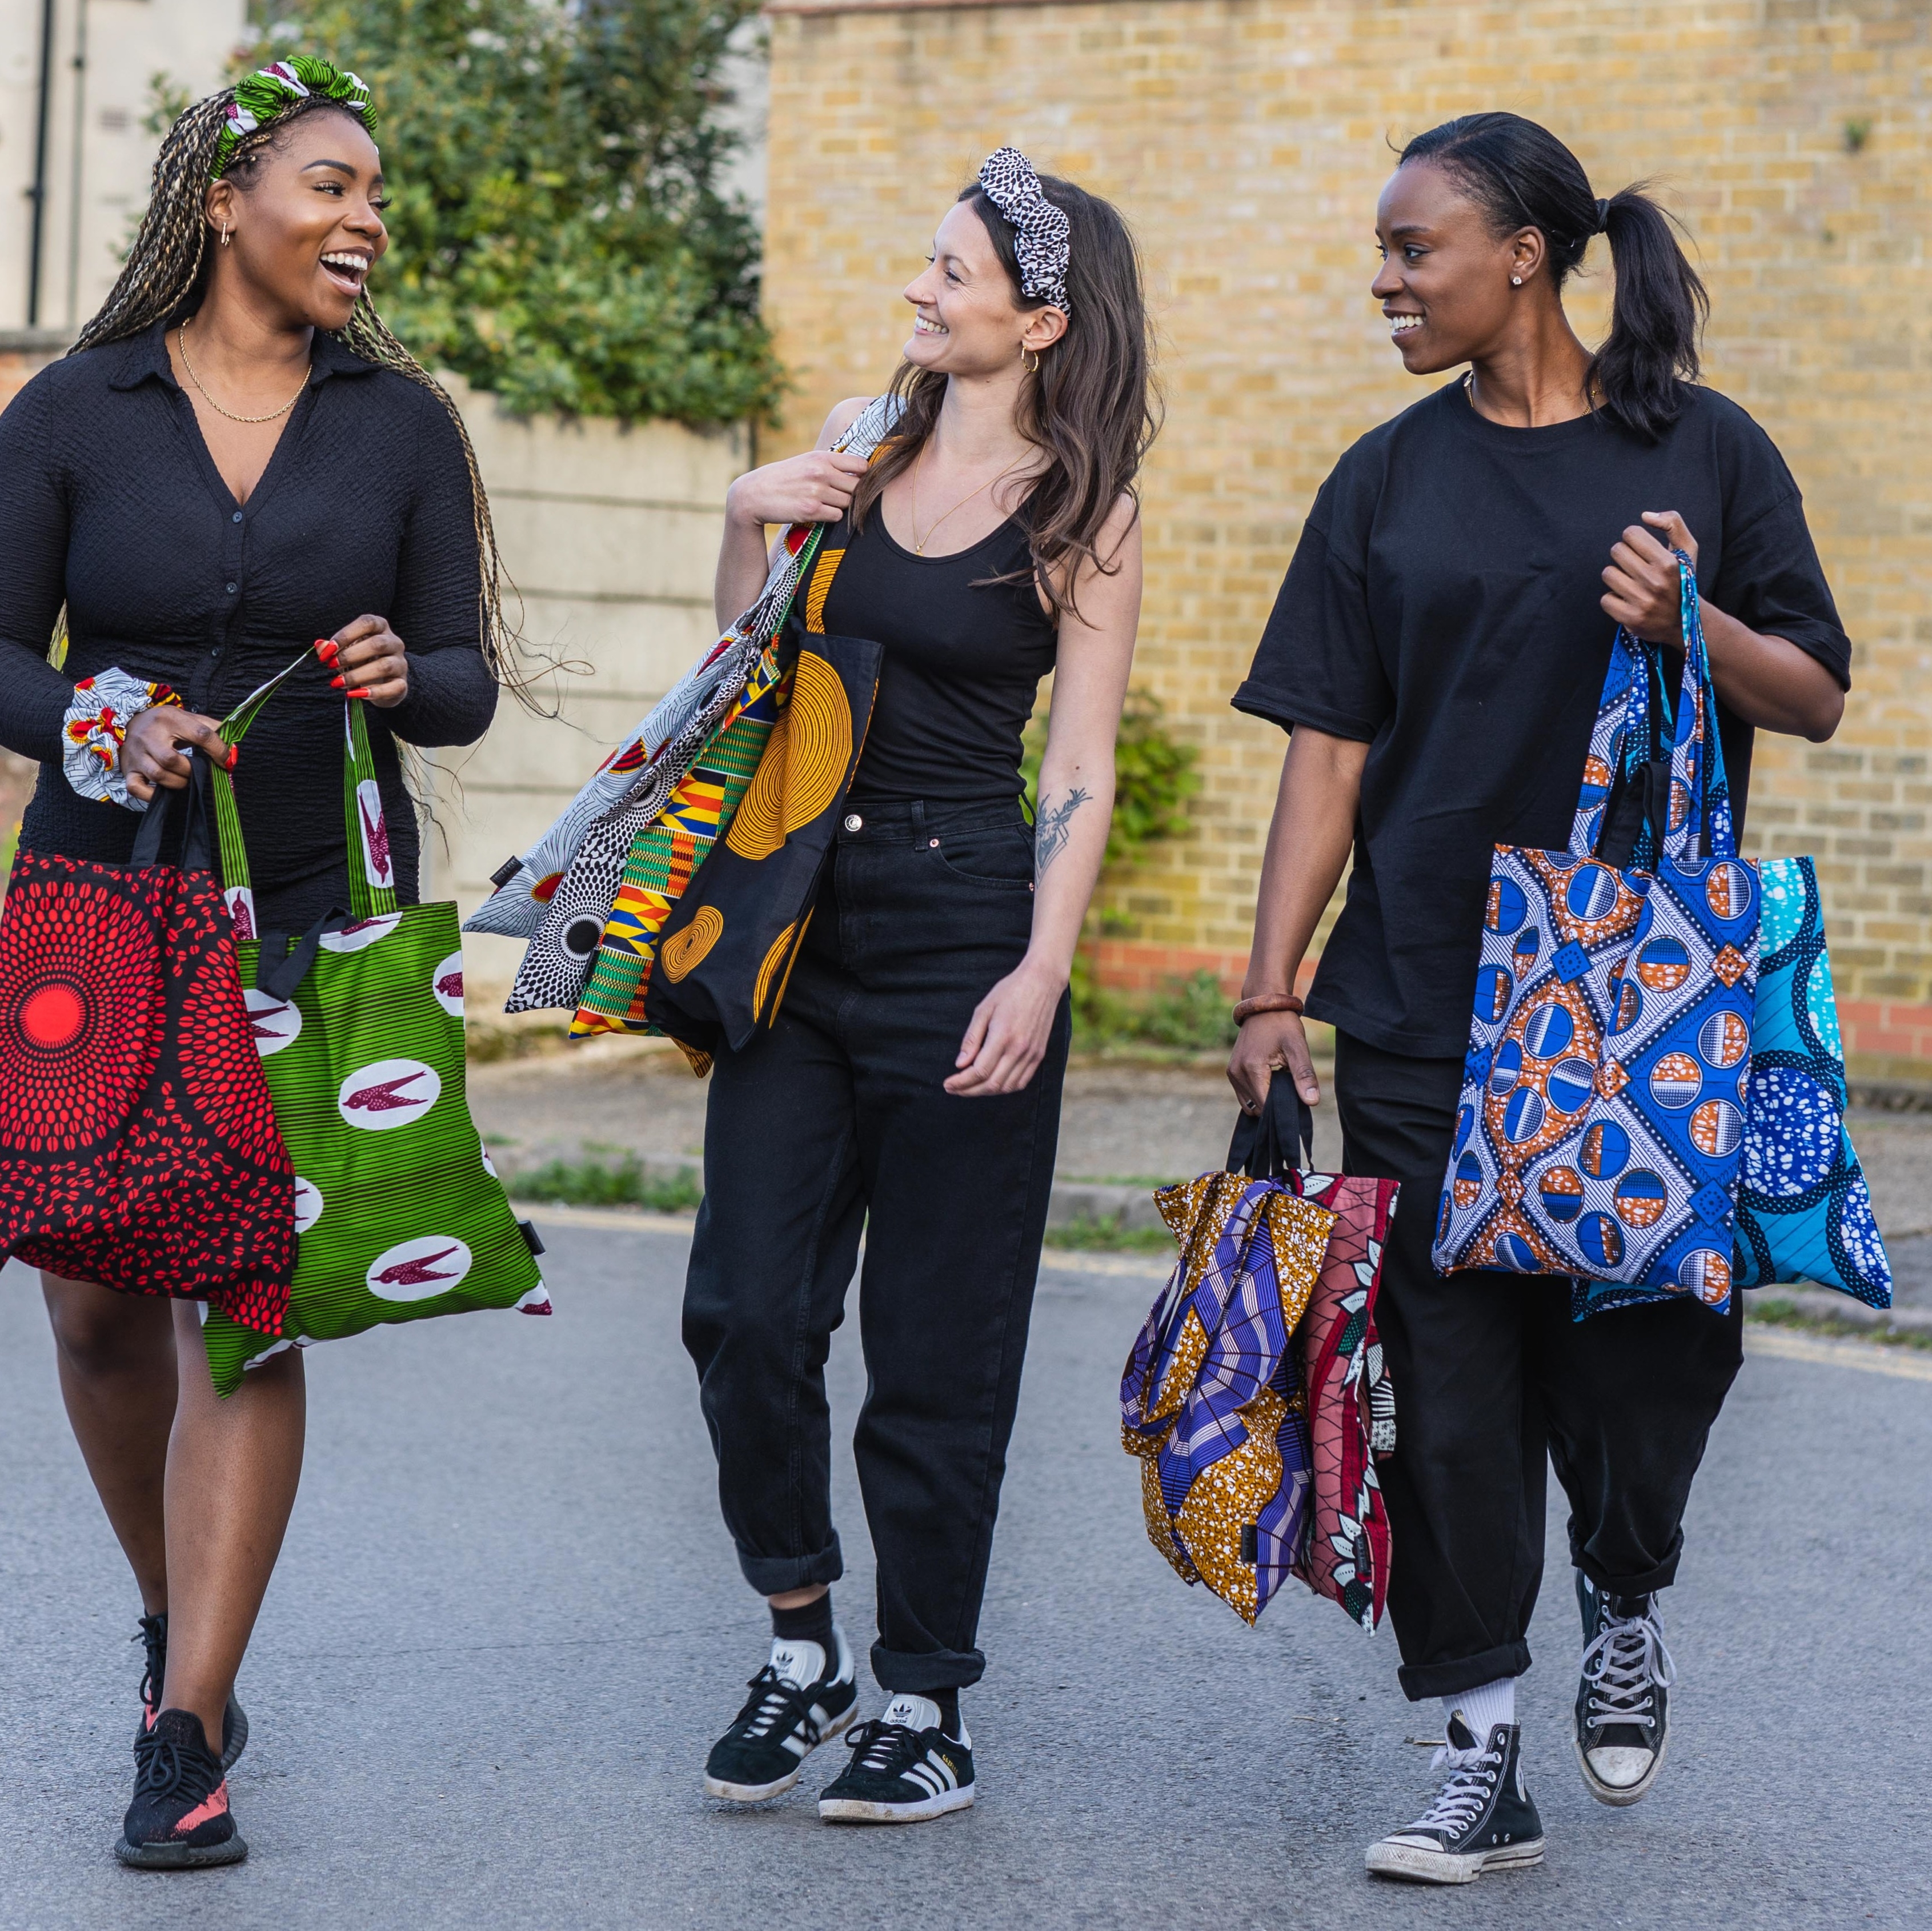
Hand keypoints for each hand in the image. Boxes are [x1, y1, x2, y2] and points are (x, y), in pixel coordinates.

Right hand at [121, 706, 231, 801]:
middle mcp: (149, 736)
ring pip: (158, 775)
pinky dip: (152, 794)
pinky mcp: (128, 769)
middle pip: (172, 760)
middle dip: (190, 770)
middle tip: (196, 771)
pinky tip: (163, 790)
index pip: (200, 735)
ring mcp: (136, 754)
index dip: (218, 750)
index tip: (226, 761)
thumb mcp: (188, 718)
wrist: (130, 721)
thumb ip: (212, 729)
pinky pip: (136, 787)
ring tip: (184, 778)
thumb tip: (233, 749)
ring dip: (178, 782)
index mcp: (169, 719)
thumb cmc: (165, 723)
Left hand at [322, 615, 409, 707]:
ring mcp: (400, 664)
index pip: (367, 623)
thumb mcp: (346, 650)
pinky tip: (355, 694)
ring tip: (338, 683)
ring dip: (358, 675)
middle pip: (377, 644)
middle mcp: (394, 643)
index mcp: (381, 628)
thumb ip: (332, 647)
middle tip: (331, 665)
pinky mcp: (402, 684)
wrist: (383, 682)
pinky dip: (373, 692)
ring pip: (384, 666)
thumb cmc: (362, 660)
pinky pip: (393, 687)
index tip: (328, 650)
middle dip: (350, 655)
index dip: (346, 634)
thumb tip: (319, 645)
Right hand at [727, 449, 869, 529]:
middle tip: (838, 496)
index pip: (861, 465)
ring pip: (848, 503)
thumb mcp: (805, 461)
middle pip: (857, 487)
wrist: (754, 494)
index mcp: (821, 457)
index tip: (855, 482)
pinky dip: (831, 517)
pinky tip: (818, 512)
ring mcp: (816, 491)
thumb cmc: (783, 478)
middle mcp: (821, 472)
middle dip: (852, 494)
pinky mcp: (811, 510)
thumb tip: (860, 469)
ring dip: (840, 506)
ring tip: (824, 503)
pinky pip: (836, 516)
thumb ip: (830, 464)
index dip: (863, 476)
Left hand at [945, 956, 1065, 1096]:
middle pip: (992, 1084)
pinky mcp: (1039, 1055)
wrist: (1042, 982)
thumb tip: (960, 1064)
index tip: (947, 1084)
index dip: (961, 1082)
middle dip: (969, 1091)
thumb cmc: (1009, 992)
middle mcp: (1019, 1049)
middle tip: (953, 1089)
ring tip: (969, 1087)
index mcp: (1003, 1036)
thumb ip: (972, 1039)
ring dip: (986, 1091)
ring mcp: (1032, 1054)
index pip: (979, 1071)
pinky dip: (1005, 1088)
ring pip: (1007, 1087)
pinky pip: (1021, 1081)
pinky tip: (992, 1083)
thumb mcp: (983, 1009)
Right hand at [1227, 1009, 1320, 1114]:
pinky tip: (1270, 1079)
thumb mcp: (1297, 1047)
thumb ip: (1304, 1075)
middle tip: (1289, 1084)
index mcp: (1251, 1069)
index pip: (1266, 1105)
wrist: (1264, 1006)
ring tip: (1279, 1080)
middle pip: (1257, 1107)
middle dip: (1274, 1103)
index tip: (1295, 1094)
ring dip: (1265, 1099)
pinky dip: (1258, 1093)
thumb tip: (1312, 1102)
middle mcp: (1237, 1073)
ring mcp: (1232, 1073)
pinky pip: (1244, 1095)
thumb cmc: (1282, 1025)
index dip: (1282, 1106)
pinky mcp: (1232, 1071)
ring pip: (1250, 1104)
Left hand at [1601, 511, 1699, 644]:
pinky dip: (1613, 599)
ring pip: (1608, 573)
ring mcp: (1641, 601)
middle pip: (1616, 551)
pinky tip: (1627, 600)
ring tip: (1630, 582)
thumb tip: (1645, 515)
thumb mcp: (1687, 549)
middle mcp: (1655, 581)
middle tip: (1633, 565)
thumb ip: (1673, 523)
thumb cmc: (1682, 580)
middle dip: (1622, 555)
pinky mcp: (1630, 618)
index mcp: (1668, 562)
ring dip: (1616, 577)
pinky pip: (1605, 598)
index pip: (1631, 534)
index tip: (1638, 547)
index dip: (1632, 538)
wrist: (1684, 622)